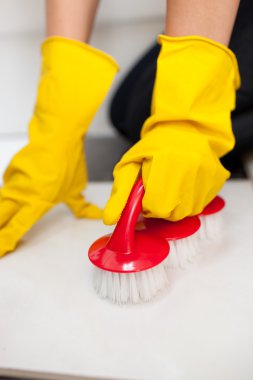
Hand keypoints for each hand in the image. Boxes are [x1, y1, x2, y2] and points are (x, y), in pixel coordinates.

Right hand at [0, 138, 101, 256]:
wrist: (57, 137)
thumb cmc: (67, 162)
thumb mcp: (76, 189)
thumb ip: (81, 207)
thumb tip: (95, 214)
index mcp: (37, 203)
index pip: (16, 228)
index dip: (5, 241)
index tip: (1, 250)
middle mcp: (21, 194)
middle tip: (0, 239)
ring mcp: (13, 181)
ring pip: (0, 202)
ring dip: (2, 212)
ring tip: (6, 218)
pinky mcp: (10, 170)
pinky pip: (7, 185)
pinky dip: (9, 192)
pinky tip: (17, 192)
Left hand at [103, 126, 229, 223]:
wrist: (185, 128)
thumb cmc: (155, 146)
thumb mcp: (130, 165)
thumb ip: (120, 194)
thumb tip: (109, 220)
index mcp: (165, 168)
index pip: (156, 208)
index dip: (147, 205)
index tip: (145, 193)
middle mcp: (190, 175)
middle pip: (171, 214)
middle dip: (161, 207)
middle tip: (158, 189)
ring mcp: (206, 179)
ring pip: (187, 213)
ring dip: (175, 205)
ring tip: (172, 184)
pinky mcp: (216, 182)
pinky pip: (200, 205)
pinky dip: (190, 200)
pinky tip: (185, 183)